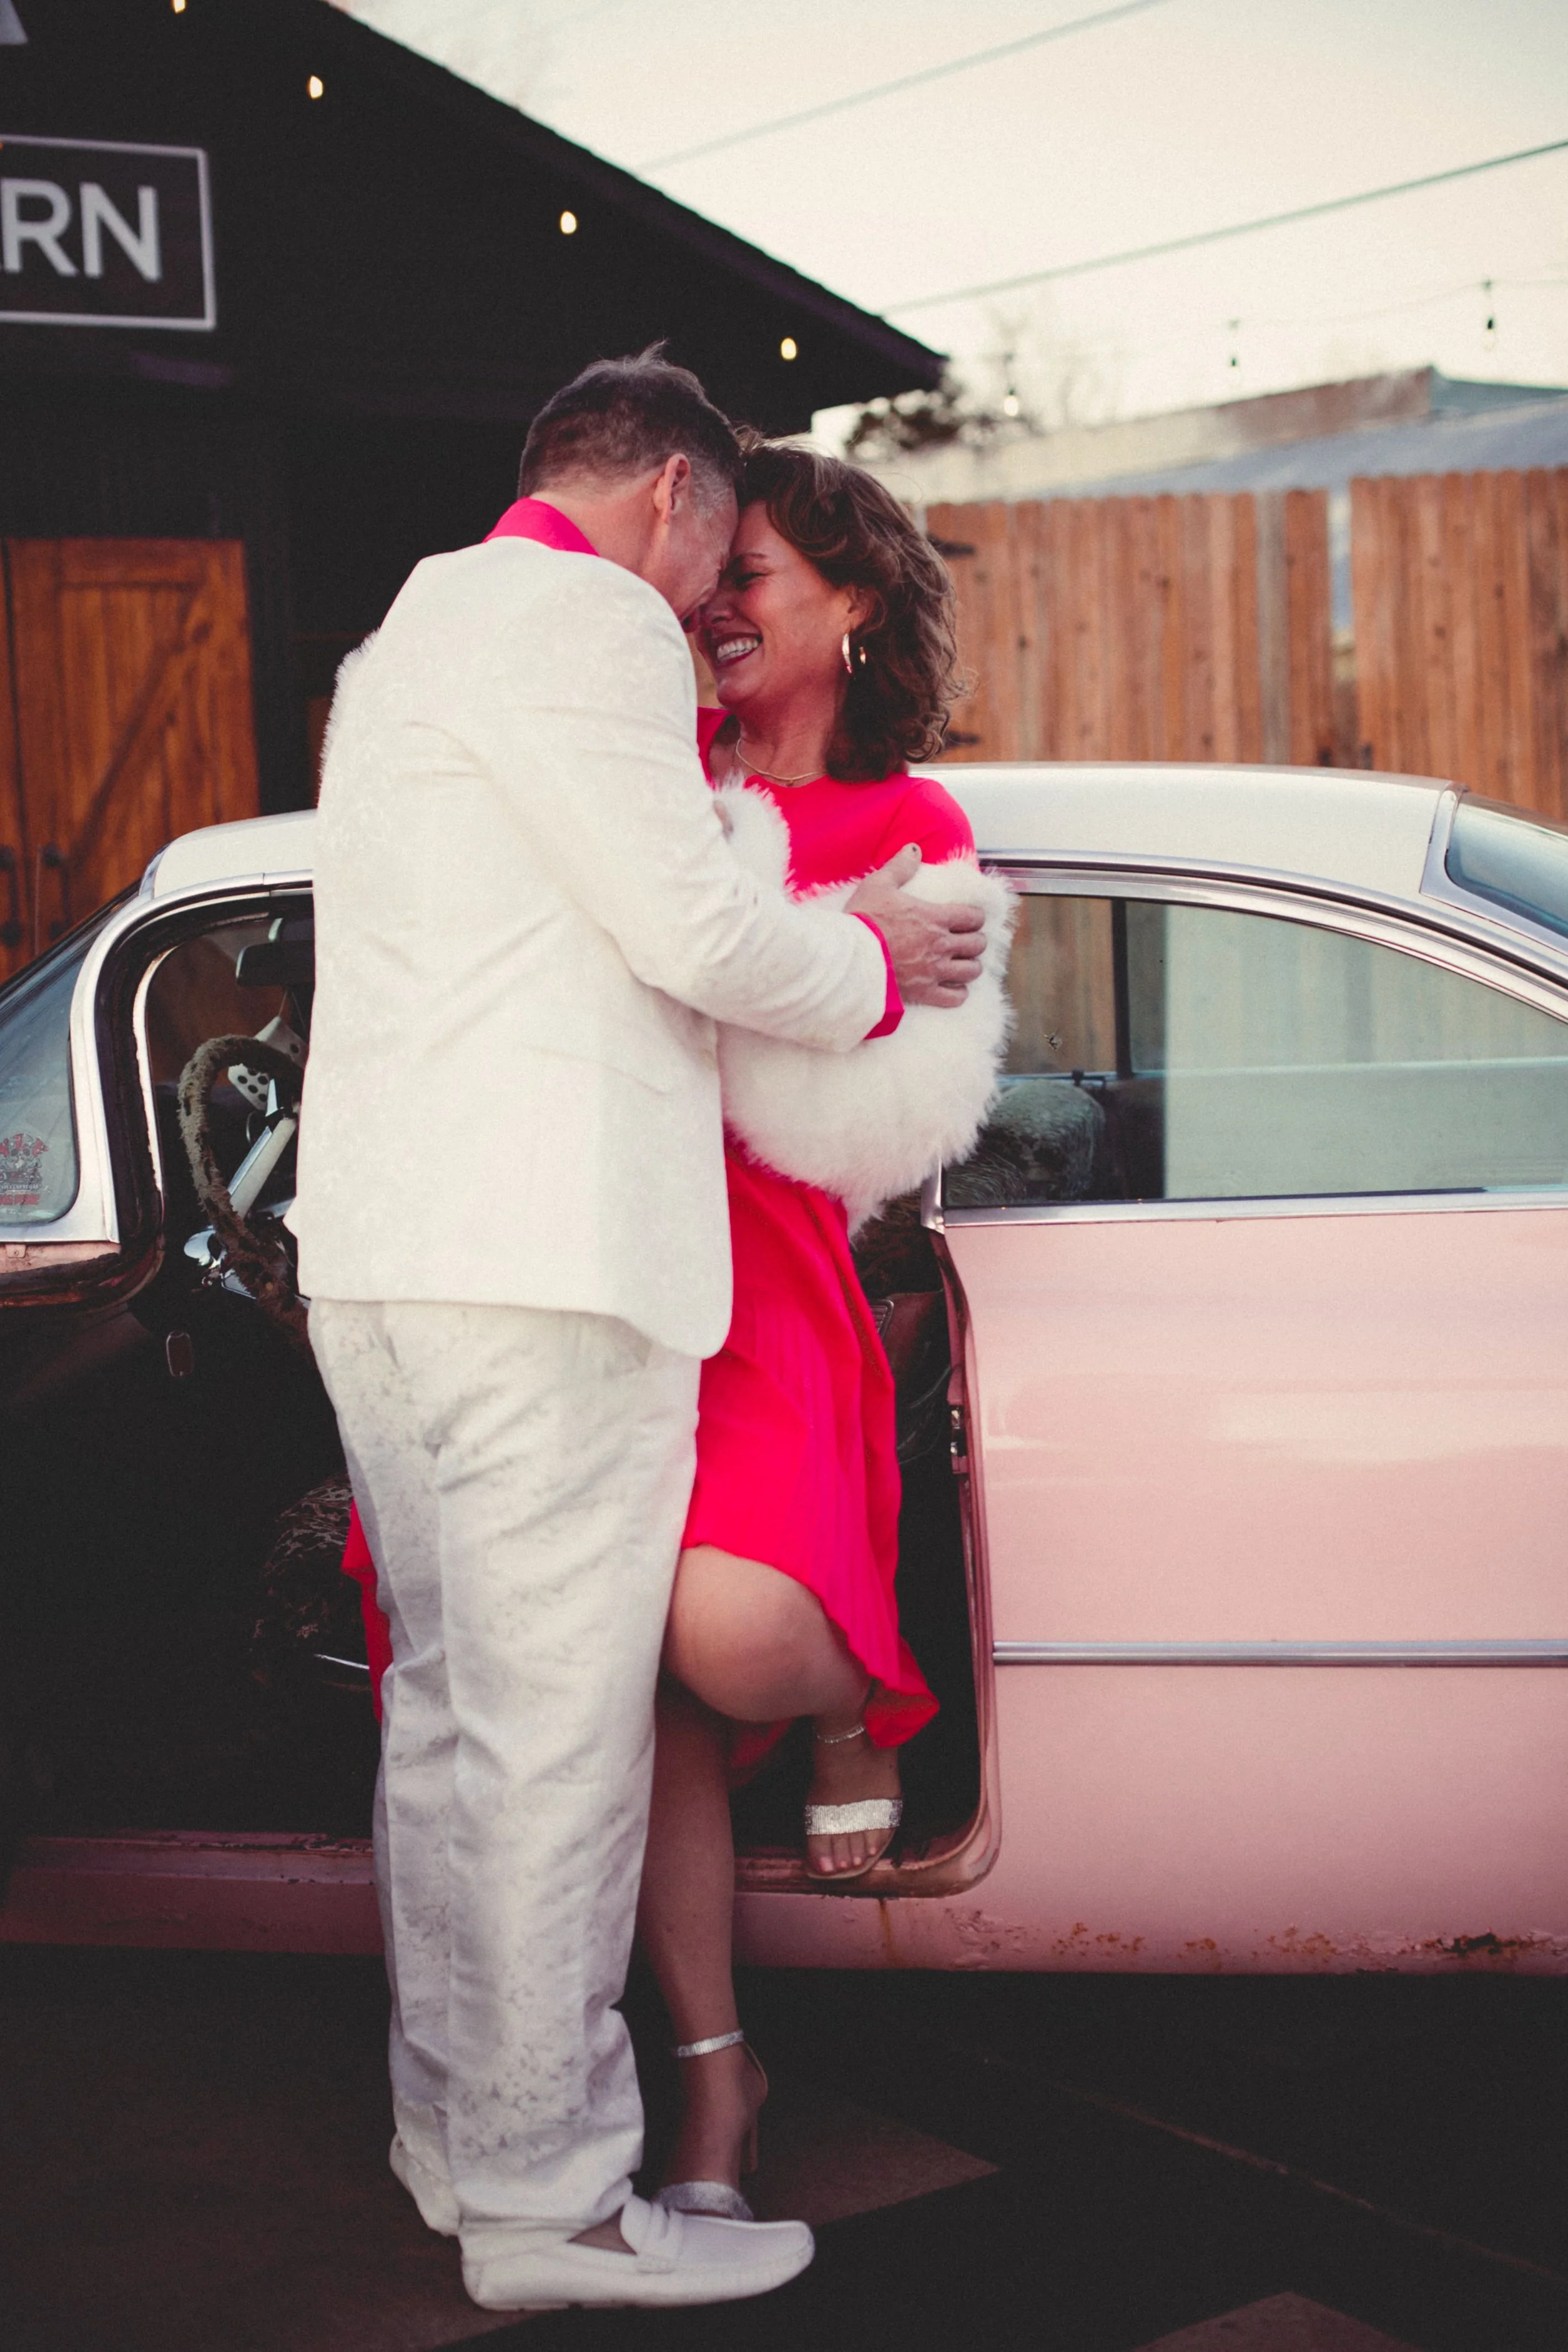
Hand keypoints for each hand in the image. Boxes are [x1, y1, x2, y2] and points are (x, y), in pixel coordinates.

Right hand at [848, 845, 984, 1008]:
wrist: (849, 957)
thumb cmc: (863, 919)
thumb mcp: (878, 885)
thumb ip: (900, 866)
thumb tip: (914, 848)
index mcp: (935, 917)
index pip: (973, 917)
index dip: (975, 918)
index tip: (968, 919)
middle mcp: (941, 944)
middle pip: (977, 945)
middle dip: (975, 942)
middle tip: (965, 941)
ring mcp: (935, 971)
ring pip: (972, 971)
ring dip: (970, 966)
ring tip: (961, 964)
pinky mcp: (924, 992)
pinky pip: (955, 998)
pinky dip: (958, 993)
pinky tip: (953, 988)